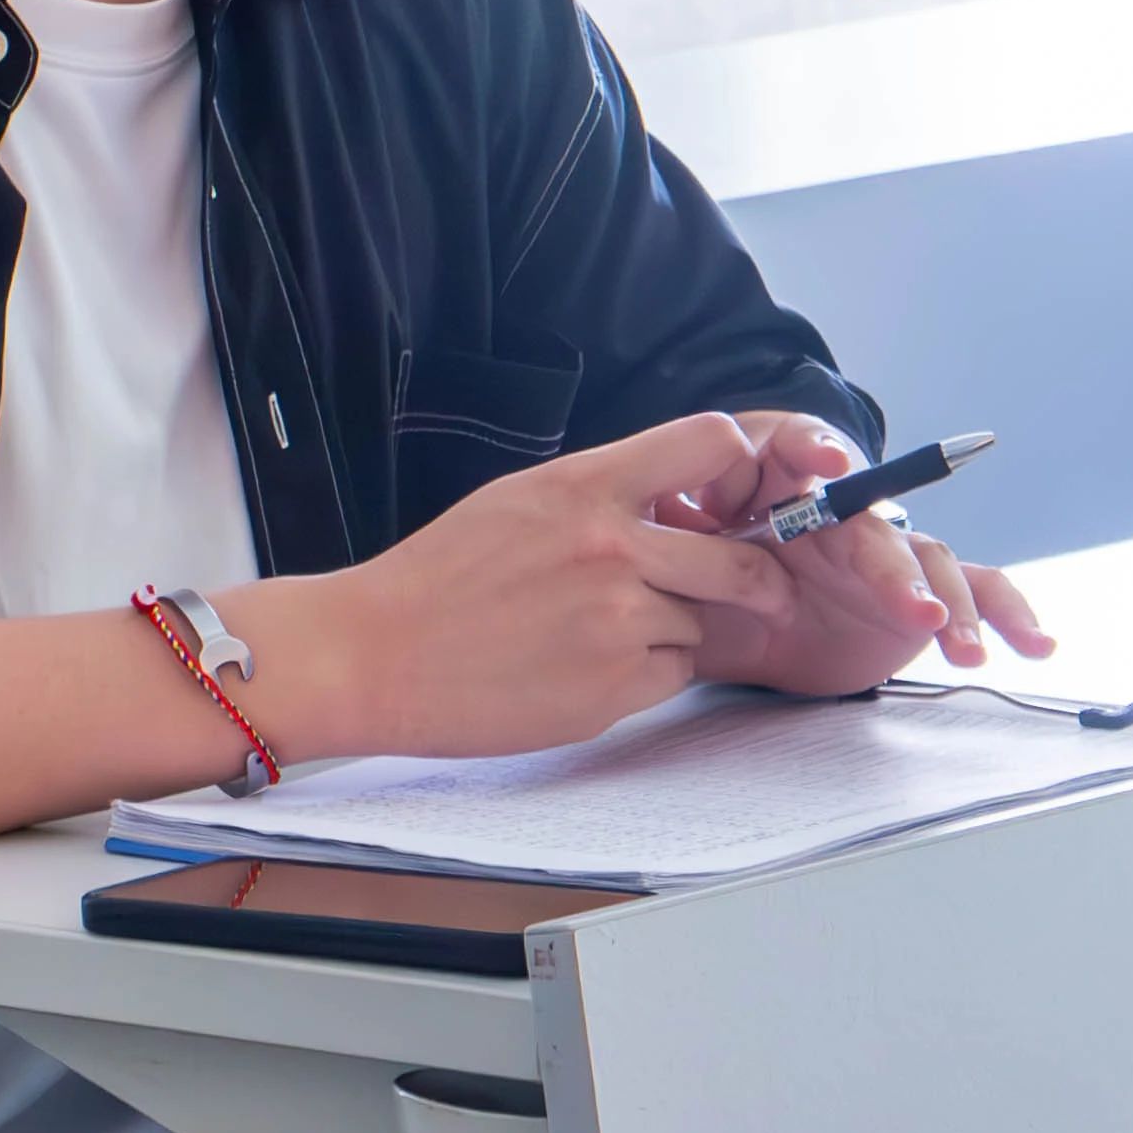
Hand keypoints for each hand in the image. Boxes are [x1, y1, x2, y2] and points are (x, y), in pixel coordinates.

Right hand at [282, 414, 807, 758]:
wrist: (374, 655)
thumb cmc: (443, 575)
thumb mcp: (524, 499)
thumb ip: (605, 491)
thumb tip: (679, 497)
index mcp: (587, 485)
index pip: (711, 442)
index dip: (741, 470)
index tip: (739, 499)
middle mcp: (612, 547)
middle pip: (739, 561)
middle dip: (753, 581)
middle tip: (757, 591)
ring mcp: (616, 622)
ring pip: (699, 625)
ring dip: (676, 632)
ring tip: (601, 634)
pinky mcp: (611, 690)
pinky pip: (672, 677)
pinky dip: (648, 676)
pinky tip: (589, 670)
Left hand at [656, 410, 1056, 698]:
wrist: (715, 624)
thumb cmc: (688, 576)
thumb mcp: (663, 557)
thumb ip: (666, 540)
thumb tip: (660, 526)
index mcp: (776, 481)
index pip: (797, 447)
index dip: (811, 450)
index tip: (822, 464)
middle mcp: (842, 510)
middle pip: (871, 519)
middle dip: (887, 561)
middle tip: (903, 603)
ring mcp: (884, 553)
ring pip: (926, 559)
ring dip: (945, 601)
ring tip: (952, 643)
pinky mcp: (917, 596)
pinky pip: (972, 589)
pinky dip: (1005, 613)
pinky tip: (1033, 642)